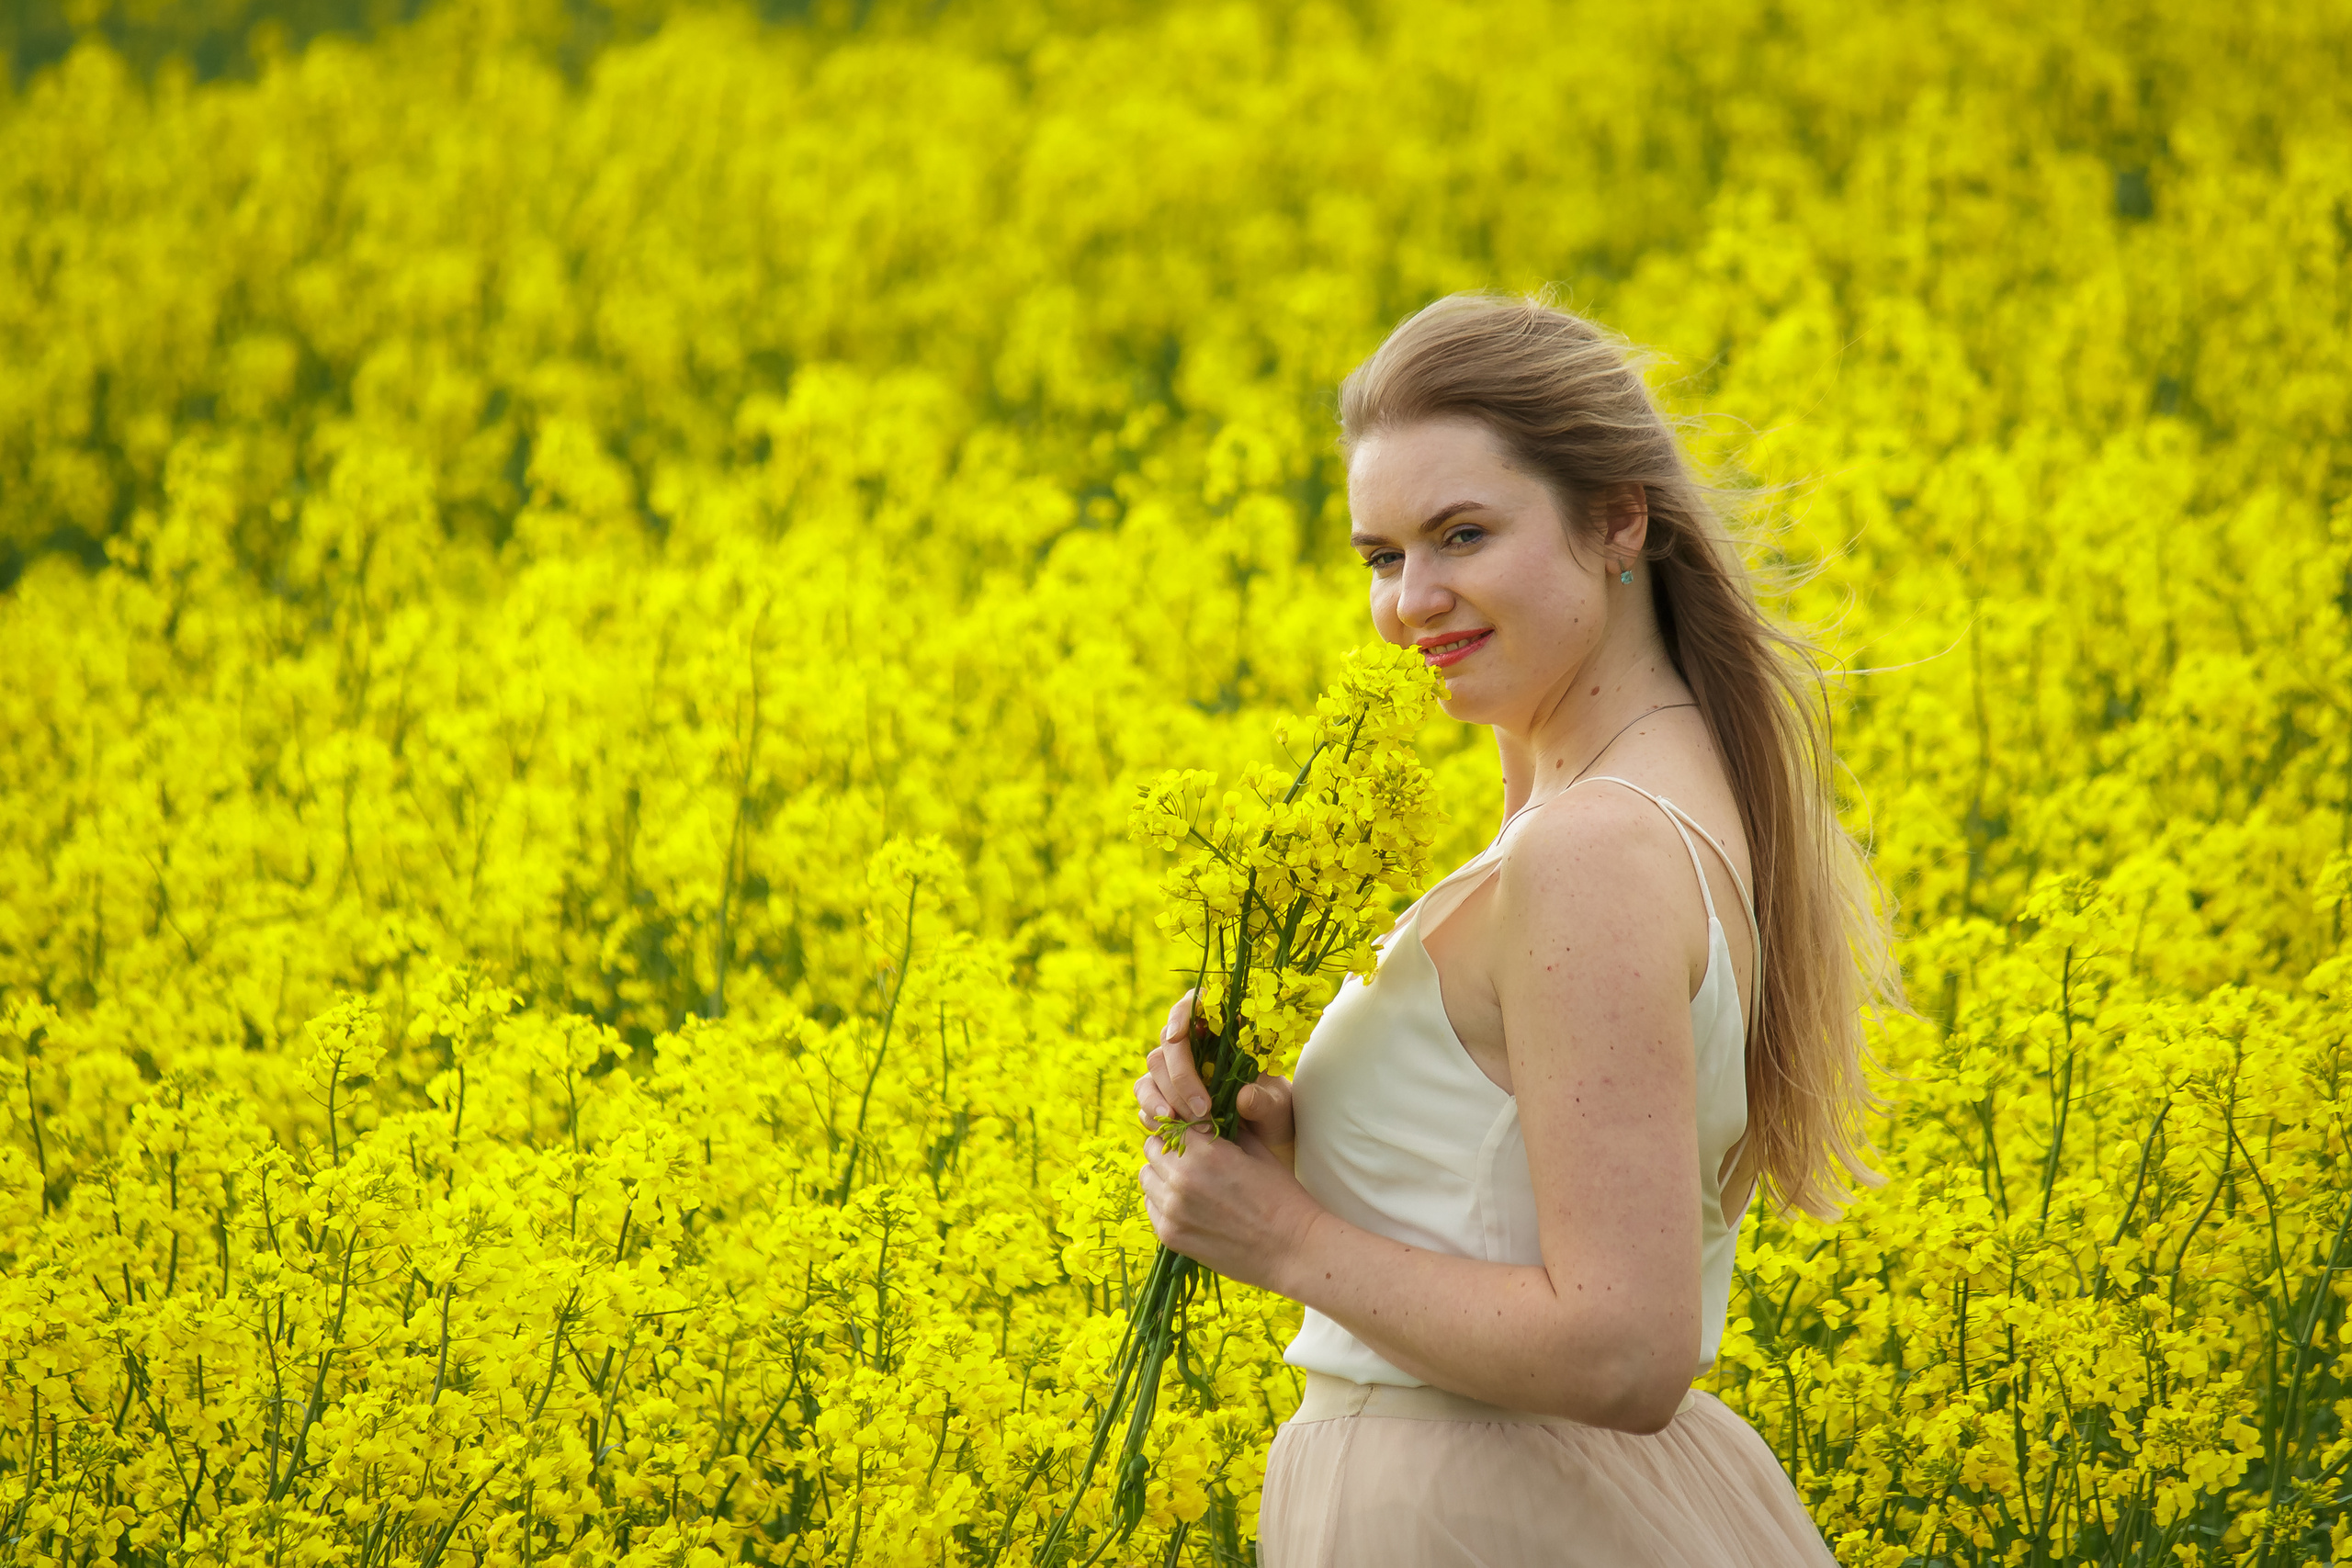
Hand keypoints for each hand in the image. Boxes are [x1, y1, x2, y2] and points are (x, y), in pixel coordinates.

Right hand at [1132, 990, 1297, 1170]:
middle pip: (1170, 1041)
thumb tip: (1245, 1096)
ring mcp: (1176, 1068)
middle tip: (1202, 1110)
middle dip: (1182, 1075)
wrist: (1263, 1143)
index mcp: (1227, 1032)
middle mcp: (1197, 1046)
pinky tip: (1171, 1125)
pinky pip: (1146, 1093)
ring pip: (1155, 1066)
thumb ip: (1265, 1102)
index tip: (1177, 1036)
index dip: (1181, 1013)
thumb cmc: (1273, 1115)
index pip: (1196, 1004)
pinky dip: (1152, 1108)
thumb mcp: (1278, 1109)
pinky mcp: (1163, 1093)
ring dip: (1167, 1094)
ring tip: (1189, 1124)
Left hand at [1138, 1111, 1318, 1291]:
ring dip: (1162, 1176)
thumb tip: (1201, 1119)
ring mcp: (1173, 1210)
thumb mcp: (1257, 1150)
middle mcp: (1182, 1180)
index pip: (1170, 1125)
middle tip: (1190, 1159)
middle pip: (1152, 1149)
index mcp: (1205, 1153)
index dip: (1181, 1128)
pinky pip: (1151, 1207)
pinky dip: (1162, 1202)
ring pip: (1147, 1178)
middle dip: (1168, 1149)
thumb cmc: (1281, 1196)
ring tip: (1188, 1183)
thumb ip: (1224, 1131)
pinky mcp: (1171, 1236)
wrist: (1292, 1248)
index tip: (1192, 1135)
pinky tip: (1187, 1206)